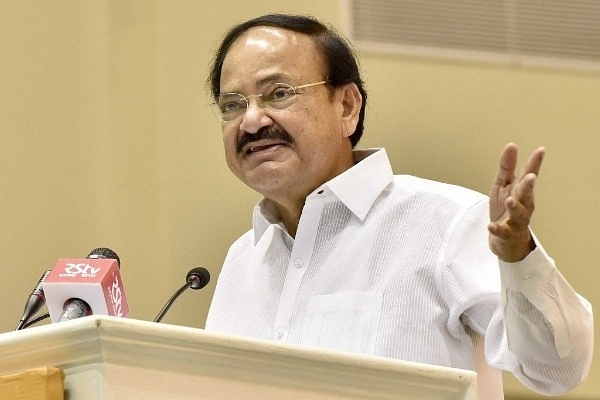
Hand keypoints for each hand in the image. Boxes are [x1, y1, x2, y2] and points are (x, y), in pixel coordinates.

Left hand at [488, 143, 544, 261]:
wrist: (506, 240)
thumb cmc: (506, 208)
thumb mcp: (504, 185)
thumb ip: (507, 167)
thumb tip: (512, 145)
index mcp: (522, 191)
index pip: (528, 174)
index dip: (534, 163)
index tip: (540, 150)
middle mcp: (523, 205)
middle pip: (526, 194)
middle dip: (528, 186)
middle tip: (531, 176)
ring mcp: (516, 220)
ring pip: (518, 214)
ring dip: (514, 206)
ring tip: (510, 200)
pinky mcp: (506, 234)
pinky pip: (502, 232)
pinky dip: (497, 229)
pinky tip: (491, 225)